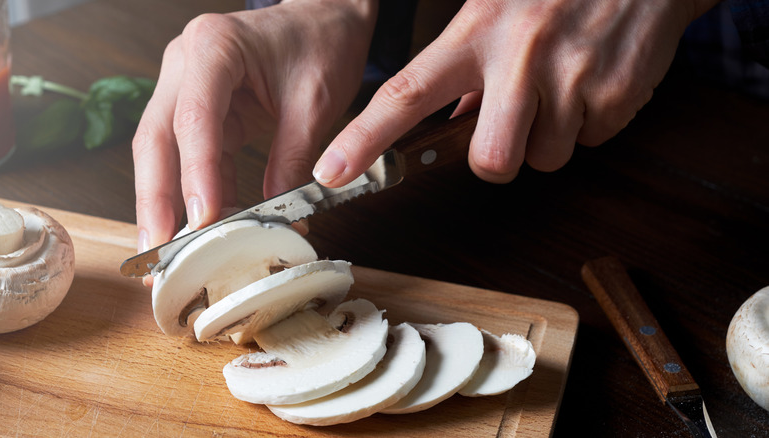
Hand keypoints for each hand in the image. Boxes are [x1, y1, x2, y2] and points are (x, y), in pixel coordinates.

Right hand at [132, 0, 376, 260]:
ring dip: (164, 203)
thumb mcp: (316, 101)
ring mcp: (186, 85)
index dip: (196, 174)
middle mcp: (187, 63)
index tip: (202, 220)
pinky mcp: (200, 107)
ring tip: (166, 253)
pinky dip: (193, 192)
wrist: (325, 14)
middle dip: (155, 199)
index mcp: (215, 48)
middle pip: (157, 138)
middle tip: (157, 251)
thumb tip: (280, 220)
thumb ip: (293, 157)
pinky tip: (197, 229)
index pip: (195, 118)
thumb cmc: (321, 41)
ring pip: (162, 151)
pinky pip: (189, 155)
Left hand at [313, 0, 719, 185]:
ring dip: (549, 135)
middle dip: (497, 157)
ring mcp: (571, 77)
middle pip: (490, 160)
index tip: (332, 173)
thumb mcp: (495, 8)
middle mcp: (518, 56)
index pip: (405, 94)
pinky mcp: (615, 94)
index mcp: (474, 32)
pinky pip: (590, 141)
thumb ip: (464, 64)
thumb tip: (451, 124)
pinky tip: (592, 79)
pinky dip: (589, 121)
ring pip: (545, 158)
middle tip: (512, 123)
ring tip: (561, 84)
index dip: (364, 139)